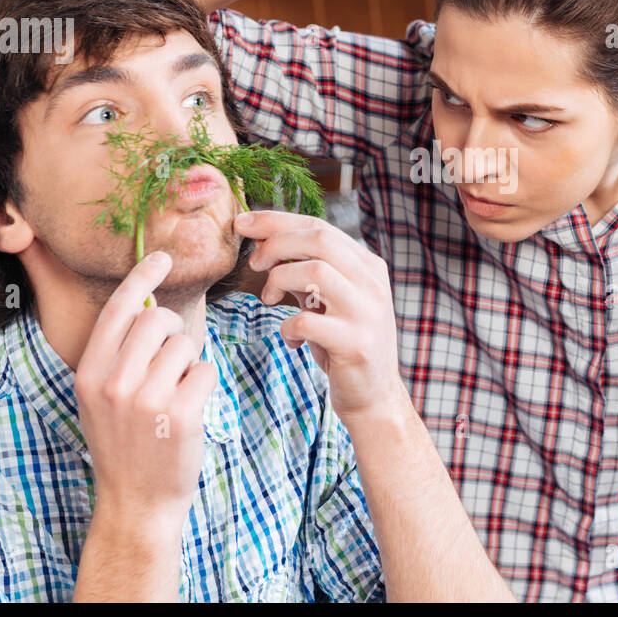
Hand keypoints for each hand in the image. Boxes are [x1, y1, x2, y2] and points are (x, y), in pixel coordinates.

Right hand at [74, 251, 216, 533]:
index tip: (161, 257)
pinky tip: (189, 410)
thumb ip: (116, 355)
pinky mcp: (180, 413)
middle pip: (156, 319)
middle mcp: (113, 383)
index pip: (118, 309)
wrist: (136, 503)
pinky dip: (204, 384)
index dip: (141, 277)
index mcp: (90, 374)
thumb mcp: (101, 398)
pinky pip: (205, 370)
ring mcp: (146, 399)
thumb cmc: (124, 444)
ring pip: (185, 344)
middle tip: (169, 364)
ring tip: (173, 395)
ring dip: (188, 363)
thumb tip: (148, 305)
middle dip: (172, 331)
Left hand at [235, 210, 406, 421]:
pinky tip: (290, 339)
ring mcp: (367, 312)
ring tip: (269, 300)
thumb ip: (306, 272)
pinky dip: (288, 327)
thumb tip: (265, 245)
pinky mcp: (356, 343)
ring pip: (317, 272)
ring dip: (280, 281)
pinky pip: (308, 321)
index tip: (243, 223)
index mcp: (368, 266)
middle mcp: (372, 283)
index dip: (277, 221)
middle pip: (319, 240)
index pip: (320, 227)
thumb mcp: (328, 301)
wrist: (374, 396)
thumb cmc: (342, 344)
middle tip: (253, 262)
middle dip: (276, 243)